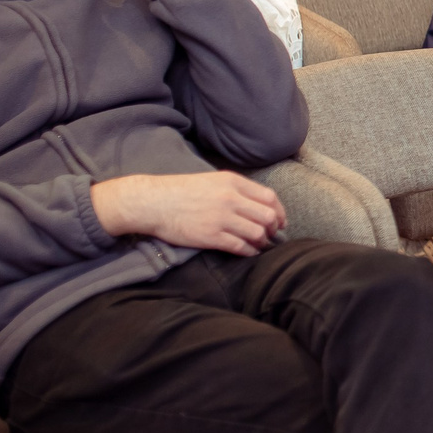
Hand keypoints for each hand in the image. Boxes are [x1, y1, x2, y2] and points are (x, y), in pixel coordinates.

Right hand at [91, 170, 284, 254]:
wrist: (152, 202)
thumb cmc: (181, 191)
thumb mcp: (212, 180)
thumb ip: (236, 189)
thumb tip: (258, 204)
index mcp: (233, 182)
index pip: (269, 197)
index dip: (279, 211)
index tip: (280, 221)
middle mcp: (231, 199)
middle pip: (268, 216)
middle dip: (273, 228)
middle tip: (271, 235)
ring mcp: (221, 218)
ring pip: (257, 233)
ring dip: (262, 242)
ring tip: (259, 245)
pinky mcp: (210, 236)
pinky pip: (240, 247)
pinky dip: (249, 251)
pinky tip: (248, 252)